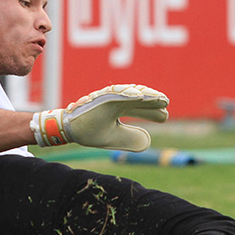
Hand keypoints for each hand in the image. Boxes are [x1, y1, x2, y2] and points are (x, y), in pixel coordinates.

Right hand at [30, 84, 168, 150]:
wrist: (67, 130)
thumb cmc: (89, 131)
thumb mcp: (114, 138)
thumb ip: (130, 138)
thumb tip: (148, 141)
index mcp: (117, 108)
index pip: (138, 107)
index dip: (152, 110)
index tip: (165, 116)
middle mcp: (114, 101)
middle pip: (137, 99)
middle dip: (152, 101)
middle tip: (166, 104)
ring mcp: (107, 99)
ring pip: (129, 93)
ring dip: (144, 95)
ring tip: (159, 98)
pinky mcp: (98, 99)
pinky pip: (114, 94)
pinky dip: (126, 93)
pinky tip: (139, 96)